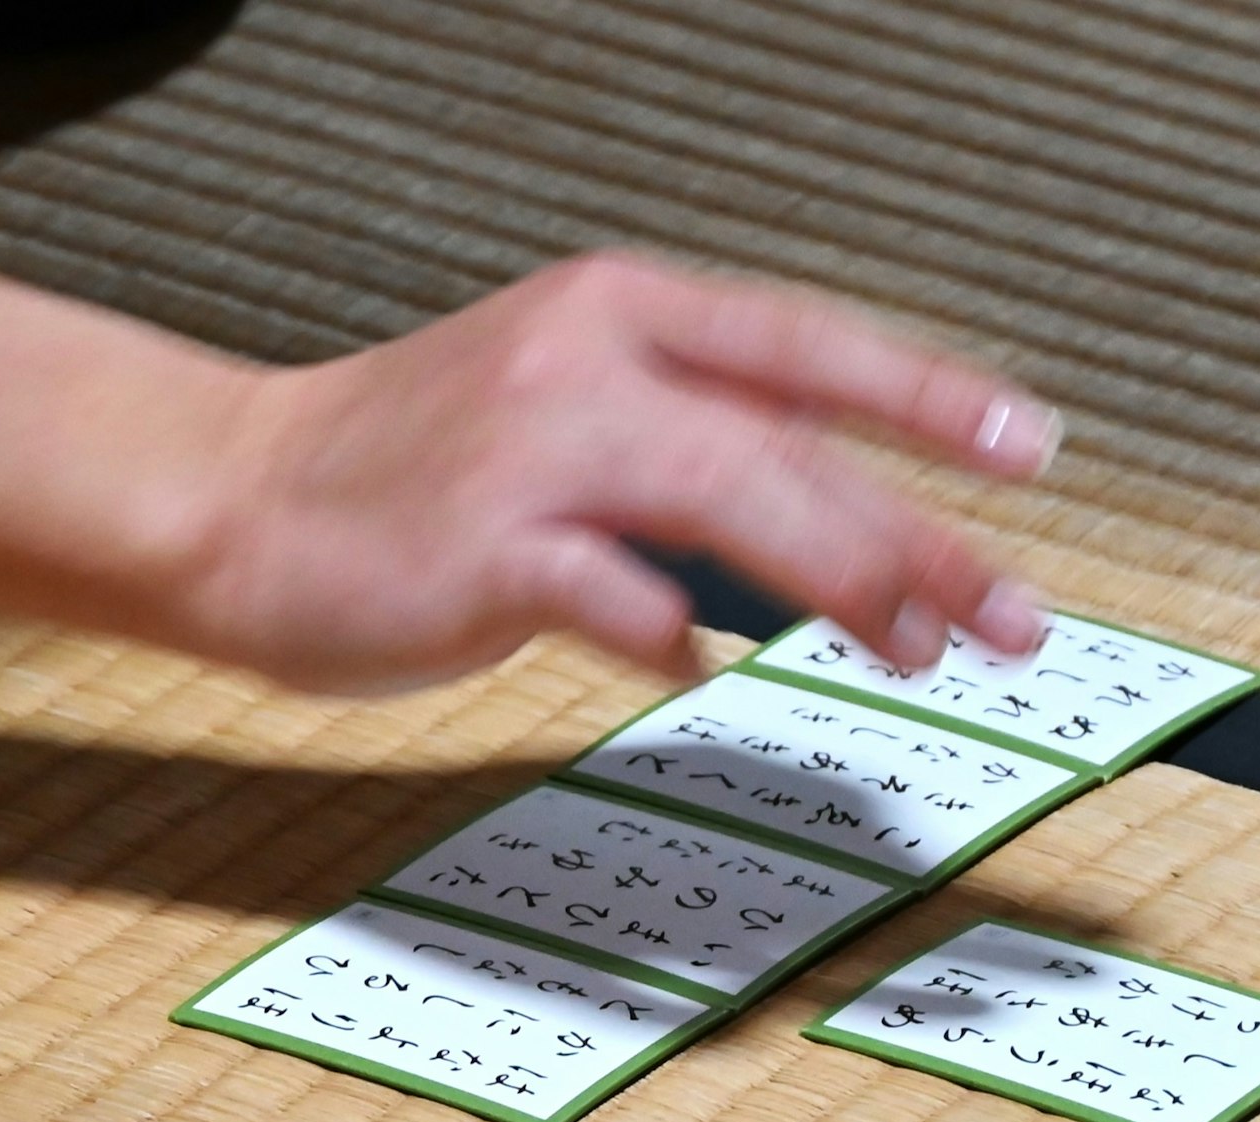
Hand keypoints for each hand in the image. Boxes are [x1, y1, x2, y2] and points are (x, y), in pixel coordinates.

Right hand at [184, 250, 1056, 691]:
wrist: (228, 499)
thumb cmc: (401, 475)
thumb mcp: (556, 405)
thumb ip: (683, 442)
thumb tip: (827, 527)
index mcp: (614, 312)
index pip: (808, 345)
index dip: (930, 396)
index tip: (1031, 449)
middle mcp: (584, 365)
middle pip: (793, 441)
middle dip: (919, 534)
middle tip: (1012, 614)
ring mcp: (529, 455)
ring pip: (731, 498)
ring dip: (840, 579)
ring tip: (913, 643)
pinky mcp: (477, 551)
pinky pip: (609, 598)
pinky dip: (667, 636)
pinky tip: (697, 671)